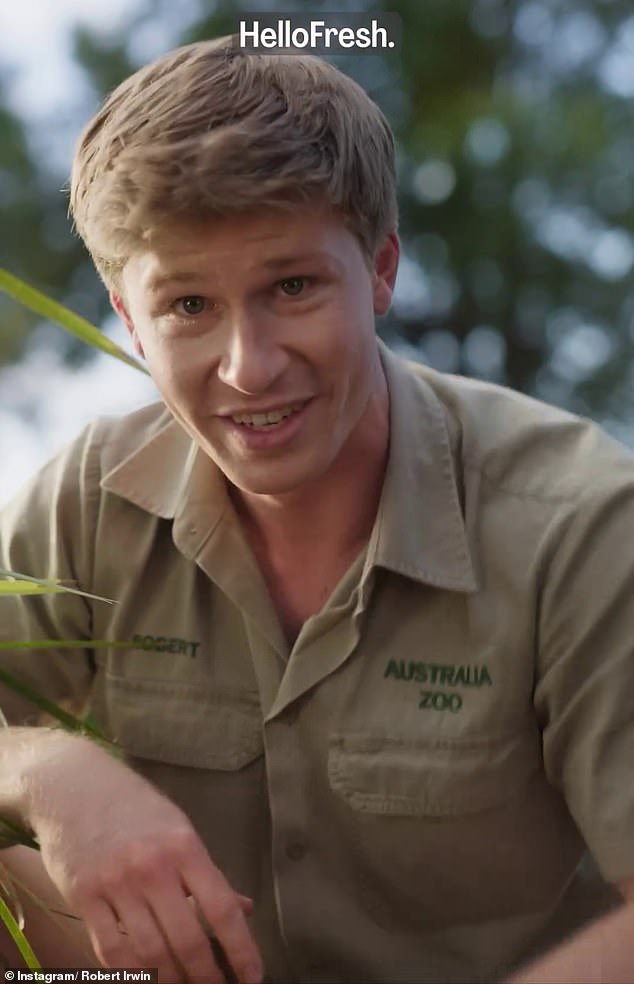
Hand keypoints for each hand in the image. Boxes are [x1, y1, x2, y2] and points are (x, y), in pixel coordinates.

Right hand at [24, 734, 262, 983]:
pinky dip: (132, 975)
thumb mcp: (179, 828)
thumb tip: (244, 908)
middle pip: (187, 939)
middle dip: (206, 975)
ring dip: (171, 981)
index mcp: (185, 847)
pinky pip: (111, 950)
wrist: (73, 785)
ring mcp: (116, 884)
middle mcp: (153, 867)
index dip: (241, 949)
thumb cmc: (134, 807)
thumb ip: (208, 872)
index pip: (221, 908)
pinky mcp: (84, 897)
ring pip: (150, 952)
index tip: (253, 977)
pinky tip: (145, 982)